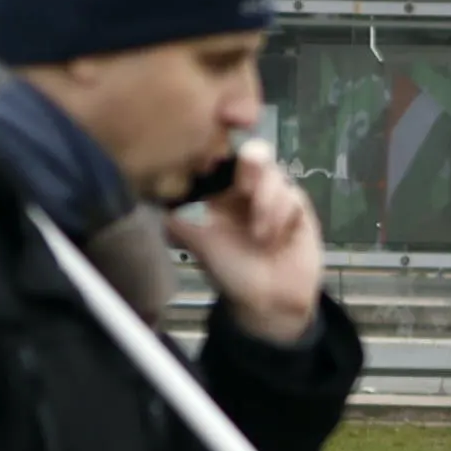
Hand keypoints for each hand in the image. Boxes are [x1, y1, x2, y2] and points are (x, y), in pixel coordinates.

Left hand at [170, 141, 320, 342]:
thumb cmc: (231, 272)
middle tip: (246, 187)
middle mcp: (245, 188)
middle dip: (253, 163)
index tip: (216, 164)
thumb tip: (154, 198)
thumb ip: (180, 221)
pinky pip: (293, 193)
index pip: (219, 155)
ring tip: (259, 237)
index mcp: (218, 191)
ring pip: (274, 173)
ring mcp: (273, 194)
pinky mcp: (296, 204)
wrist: (271, 301)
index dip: (220, 150)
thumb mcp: (200, 245)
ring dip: (267, 203)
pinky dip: (283, 215)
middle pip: (254, 152)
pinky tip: (277, 239)